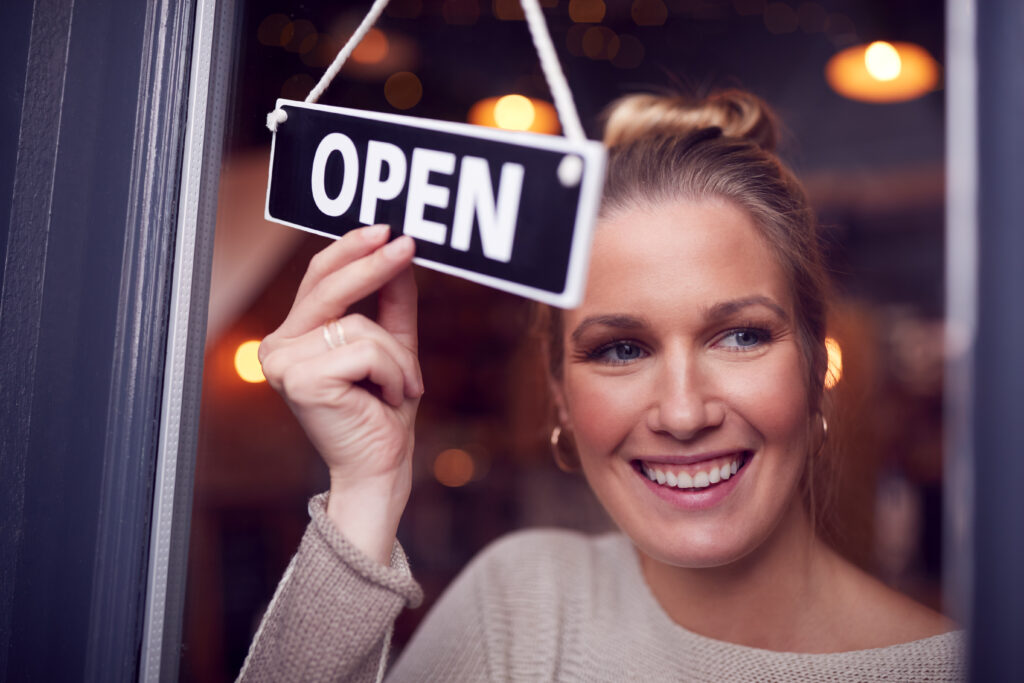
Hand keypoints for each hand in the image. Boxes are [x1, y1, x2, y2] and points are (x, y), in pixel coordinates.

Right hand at [259, 225, 421, 562]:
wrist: (379, 469)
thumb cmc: (382, 412)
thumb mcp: (392, 346)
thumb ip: (391, 301)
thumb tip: (398, 250)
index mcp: (294, 337)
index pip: (318, 278)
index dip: (350, 250)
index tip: (386, 230)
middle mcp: (279, 347)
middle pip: (328, 286)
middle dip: (372, 264)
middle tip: (406, 244)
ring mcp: (285, 364)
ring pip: (360, 324)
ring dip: (397, 355)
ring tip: (401, 387)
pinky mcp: (302, 380)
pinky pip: (366, 349)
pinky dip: (393, 372)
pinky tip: (388, 399)